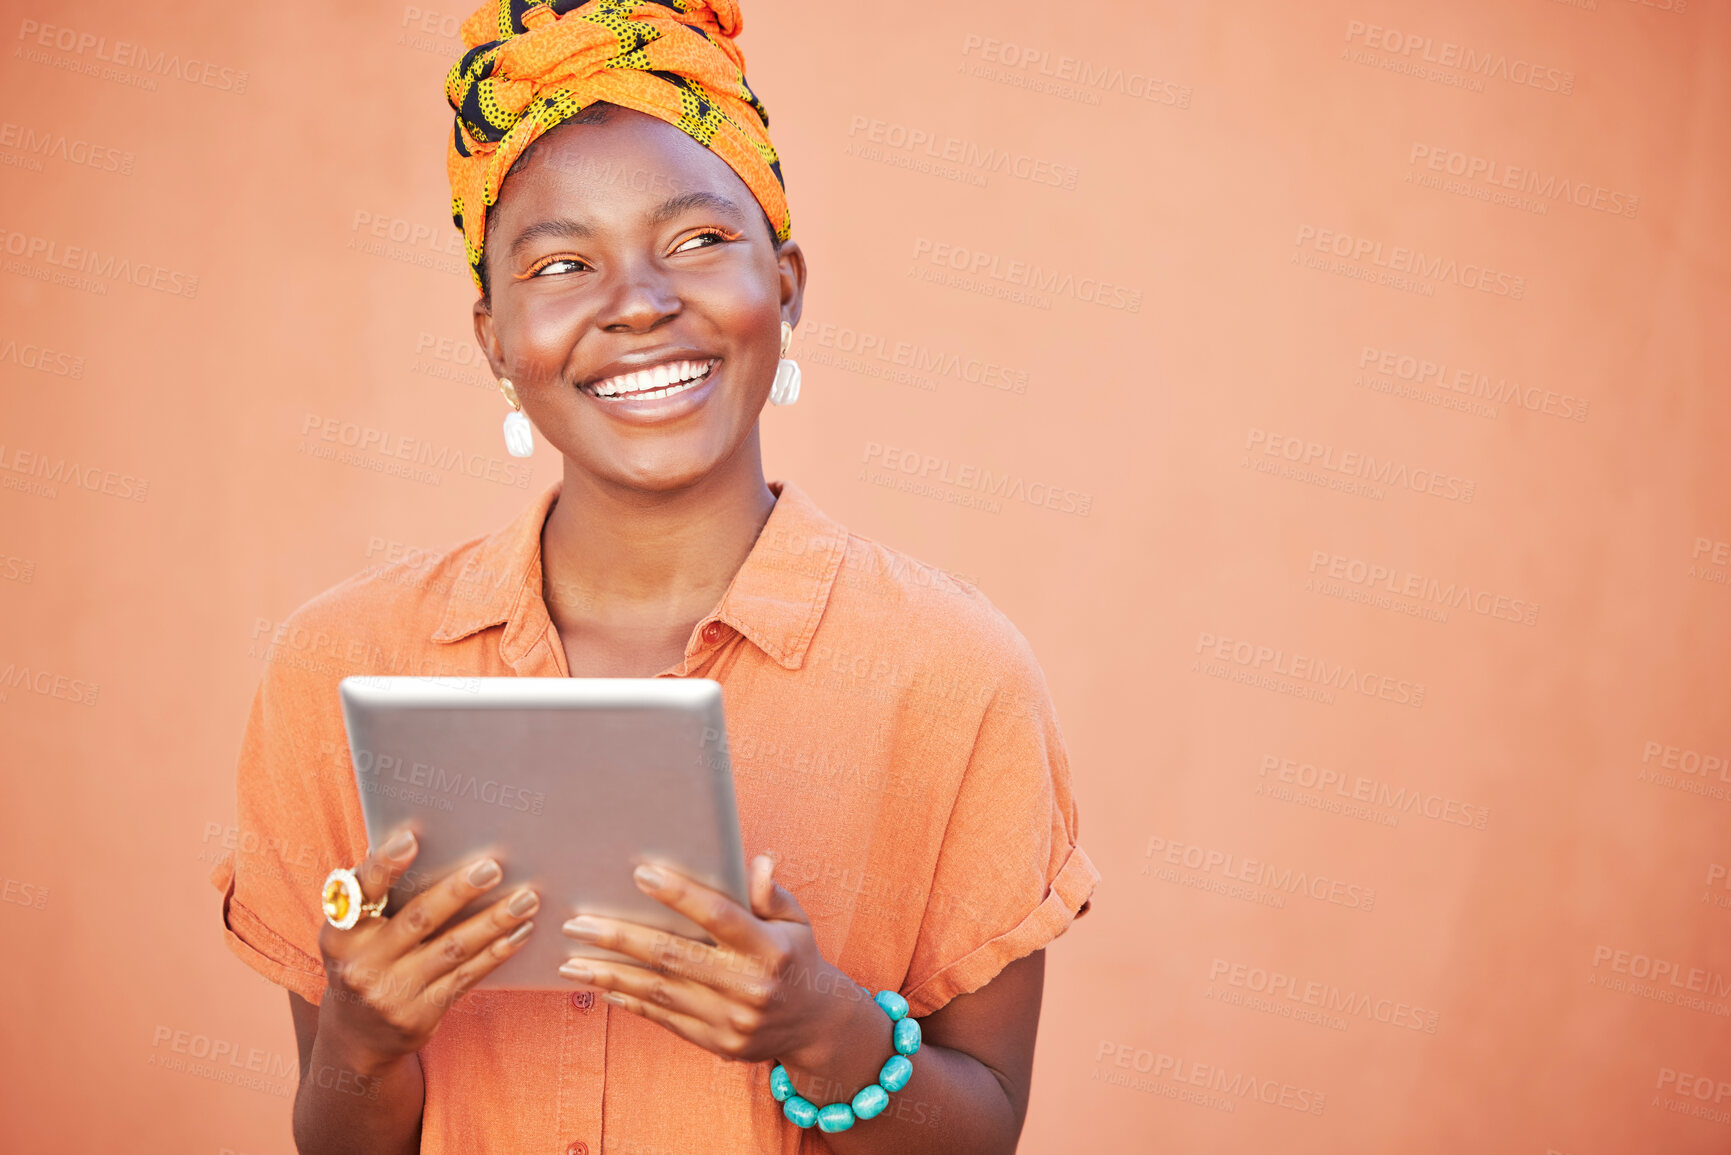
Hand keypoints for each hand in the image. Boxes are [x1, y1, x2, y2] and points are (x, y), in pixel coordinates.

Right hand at [315, 826, 538, 1070]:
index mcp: (340, 933)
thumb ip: (375, 897)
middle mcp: (362, 964)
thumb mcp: (353, 934)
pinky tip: (520, 932)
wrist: (356, 1037)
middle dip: (458, 891)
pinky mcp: (420, 1014)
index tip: (410, 839)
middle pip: (418, 919)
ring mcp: (392, 993)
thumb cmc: (363, 962)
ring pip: (452, 948)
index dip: (384, 865)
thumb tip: (419, 843)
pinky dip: (497, 952)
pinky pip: (466, 976)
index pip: (360, 892)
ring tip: (526, 899)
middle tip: (492, 868)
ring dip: (493, 921)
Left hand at [556, 855, 866, 1068]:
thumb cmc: (797, 959)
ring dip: (610, 974)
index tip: (641, 874)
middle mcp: (749, 985)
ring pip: (659, 991)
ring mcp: (731, 1019)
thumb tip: (756, 862)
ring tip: (571, 960)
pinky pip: (663, 1018)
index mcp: (769, 948)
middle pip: (674, 955)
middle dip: (621, 938)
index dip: (680, 894)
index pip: (719, 916)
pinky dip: (629, 1001)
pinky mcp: (717, 1042)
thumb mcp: (796, 921)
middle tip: (578, 923)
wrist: (816, 1026)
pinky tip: (600, 986)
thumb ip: (772, 893)